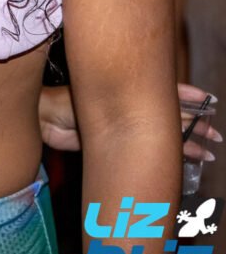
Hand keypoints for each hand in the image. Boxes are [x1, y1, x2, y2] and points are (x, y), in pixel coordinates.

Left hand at [38, 83, 221, 154]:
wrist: (44, 122)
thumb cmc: (64, 103)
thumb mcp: (93, 99)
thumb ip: (118, 105)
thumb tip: (147, 106)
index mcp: (126, 92)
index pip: (164, 91)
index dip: (187, 96)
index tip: (209, 100)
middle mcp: (130, 108)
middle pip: (170, 115)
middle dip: (194, 124)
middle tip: (216, 135)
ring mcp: (126, 126)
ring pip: (164, 135)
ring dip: (187, 143)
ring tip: (208, 153)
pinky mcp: (120, 145)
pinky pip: (149, 150)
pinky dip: (168, 155)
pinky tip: (185, 162)